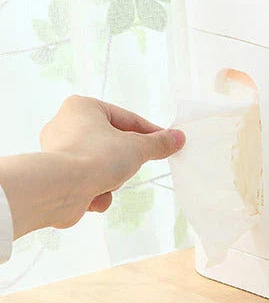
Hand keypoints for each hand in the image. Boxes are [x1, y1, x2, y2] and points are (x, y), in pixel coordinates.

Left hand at [37, 96, 185, 225]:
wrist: (61, 189)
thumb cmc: (97, 156)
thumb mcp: (137, 147)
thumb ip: (159, 143)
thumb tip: (178, 138)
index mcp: (82, 107)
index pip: (127, 118)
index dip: (150, 132)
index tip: (167, 143)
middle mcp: (66, 125)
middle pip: (114, 143)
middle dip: (126, 160)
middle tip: (135, 165)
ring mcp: (58, 151)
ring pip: (102, 164)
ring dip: (112, 178)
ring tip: (109, 182)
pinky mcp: (57, 175)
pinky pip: (87, 180)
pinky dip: (96, 191)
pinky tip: (95, 195)